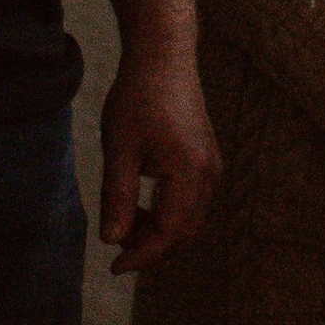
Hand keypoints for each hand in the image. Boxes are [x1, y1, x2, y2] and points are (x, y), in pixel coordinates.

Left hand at [99, 41, 222, 274]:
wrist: (164, 57)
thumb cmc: (138, 98)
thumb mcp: (120, 149)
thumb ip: (118, 197)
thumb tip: (112, 240)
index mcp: (189, 171)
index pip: (170, 232)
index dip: (142, 255)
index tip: (114, 267)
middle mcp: (209, 173)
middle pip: (185, 232)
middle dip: (151, 247)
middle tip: (116, 247)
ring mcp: (212, 166)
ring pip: (190, 218)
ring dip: (159, 231)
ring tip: (124, 221)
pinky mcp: (207, 159)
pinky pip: (192, 201)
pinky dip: (168, 213)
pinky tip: (141, 205)